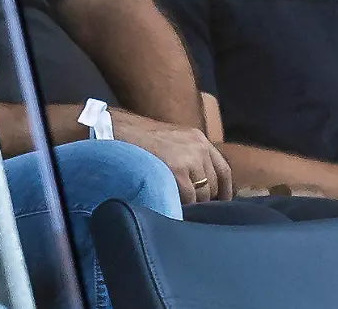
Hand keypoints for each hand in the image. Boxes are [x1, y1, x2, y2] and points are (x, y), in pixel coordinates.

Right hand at [111, 109, 233, 204]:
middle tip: (191, 208)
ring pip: (202, 195)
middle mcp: (199, 147)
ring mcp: (190, 159)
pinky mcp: (178, 172)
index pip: (223, 170)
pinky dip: (181, 205)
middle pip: (213, 185)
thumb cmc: (135, 138)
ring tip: (176, 205)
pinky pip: (189, 198)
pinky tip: (169, 204)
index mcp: (198, 139)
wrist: (112, 129)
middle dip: (204, 198)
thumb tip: (197, 182)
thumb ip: (186, 155)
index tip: (220, 203)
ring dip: (191, 203)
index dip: (224, 190)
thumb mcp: (169, 140)